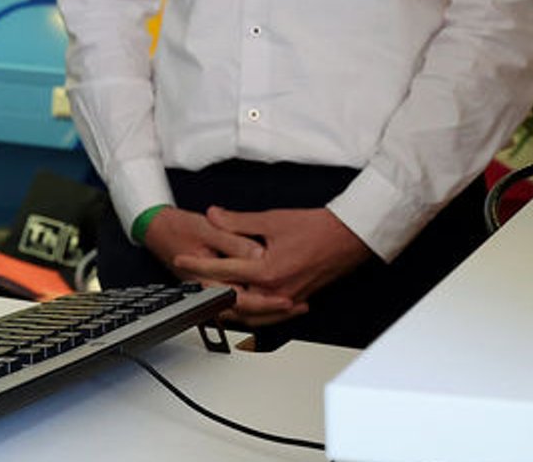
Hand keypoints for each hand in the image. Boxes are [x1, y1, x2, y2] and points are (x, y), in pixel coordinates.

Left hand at [171, 207, 372, 325]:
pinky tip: (246, 307)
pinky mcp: (296, 300)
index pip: (222, 271)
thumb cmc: (318, 228)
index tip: (182, 261)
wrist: (350, 237)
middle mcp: (275, 292)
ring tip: (211, 299)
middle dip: (209, 293)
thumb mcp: (272, 220)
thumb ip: (238, 221)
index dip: (197, 266)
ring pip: (249, 314)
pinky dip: (252, 313)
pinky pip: (267, 316)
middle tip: (191, 285)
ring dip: (229, 308)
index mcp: (266, 272)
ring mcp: (286, 300)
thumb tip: (214, 215)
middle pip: (231, 301)